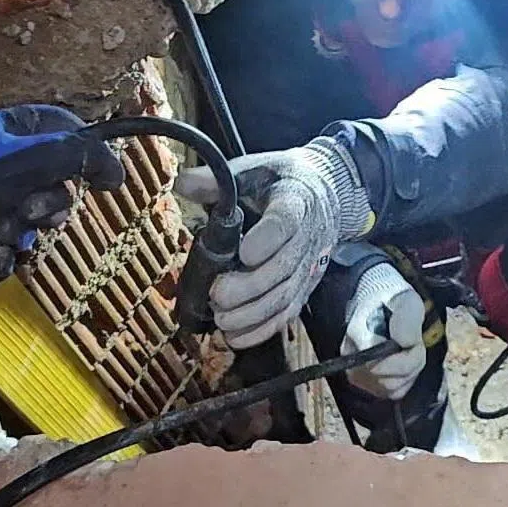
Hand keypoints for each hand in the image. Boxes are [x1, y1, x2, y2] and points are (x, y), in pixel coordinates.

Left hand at [175, 137, 373, 347]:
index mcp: (295, 201)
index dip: (268, 240)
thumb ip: (218, 180)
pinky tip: (235, 337)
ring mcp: (309, 265)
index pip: (285, 221)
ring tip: (221, 320)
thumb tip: (183, 184)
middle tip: (218, 296)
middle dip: (250, 288)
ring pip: (285, 296)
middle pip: (284, 268)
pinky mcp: (306, 286)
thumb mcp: (254, 169)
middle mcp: (308, 236)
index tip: (244, 253)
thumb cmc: (281, 181)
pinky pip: (287, 313)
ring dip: (253, 313)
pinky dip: (262, 329)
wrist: (324, 193)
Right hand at [341, 262, 425, 400]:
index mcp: (357, 334)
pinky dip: (405, 379)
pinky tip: (402, 360)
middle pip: (389, 381)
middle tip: (412, 341)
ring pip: (393, 389)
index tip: (414, 341)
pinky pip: (393, 393)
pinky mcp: (366, 385)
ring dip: (409, 371)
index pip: (380, 365)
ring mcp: (357, 375)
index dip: (405, 357)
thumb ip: (406, 319)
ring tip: (406, 348)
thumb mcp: (406, 300)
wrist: (379, 305)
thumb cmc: (392, 301)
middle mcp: (351, 359)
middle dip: (410, 363)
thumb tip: (403, 343)